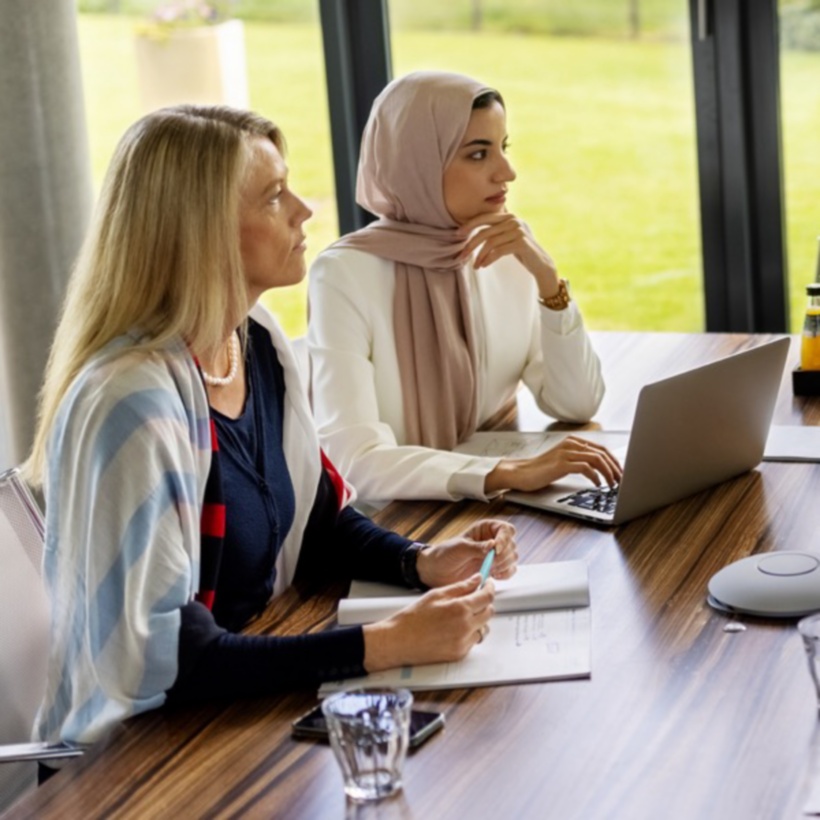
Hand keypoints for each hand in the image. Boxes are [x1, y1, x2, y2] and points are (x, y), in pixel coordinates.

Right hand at [363, 575, 494, 671]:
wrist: (399, 641)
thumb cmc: (413, 617)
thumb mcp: (436, 595)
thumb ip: (460, 586)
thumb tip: (477, 579)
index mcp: (460, 608)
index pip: (487, 596)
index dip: (489, 588)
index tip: (488, 584)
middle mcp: (465, 626)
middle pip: (489, 612)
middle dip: (484, 603)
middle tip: (474, 598)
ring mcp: (464, 642)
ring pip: (483, 627)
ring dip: (478, 619)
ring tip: (461, 615)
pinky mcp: (460, 654)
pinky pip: (473, 640)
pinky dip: (469, 633)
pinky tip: (454, 628)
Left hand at [416, 518, 517, 587]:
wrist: (437, 572)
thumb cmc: (445, 554)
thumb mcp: (460, 548)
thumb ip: (477, 547)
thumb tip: (493, 545)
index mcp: (485, 529)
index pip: (506, 529)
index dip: (504, 539)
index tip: (496, 550)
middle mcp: (493, 540)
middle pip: (511, 544)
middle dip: (503, 555)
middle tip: (490, 562)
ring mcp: (495, 555)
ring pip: (513, 557)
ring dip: (504, 565)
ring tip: (489, 568)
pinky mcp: (495, 568)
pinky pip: (510, 570)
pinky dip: (506, 574)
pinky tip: (495, 575)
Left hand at [457, 212, 560, 299]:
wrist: (540, 263)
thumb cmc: (521, 251)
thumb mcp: (507, 237)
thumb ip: (495, 231)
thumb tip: (471, 234)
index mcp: (508, 216)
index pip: (484, 218)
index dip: (469, 225)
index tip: (457, 234)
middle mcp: (513, 220)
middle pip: (485, 231)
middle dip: (471, 244)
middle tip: (461, 255)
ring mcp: (518, 230)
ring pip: (490, 243)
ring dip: (479, 256)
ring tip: (475, 266)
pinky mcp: (521, 242)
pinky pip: (498, 251)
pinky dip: (489, 259)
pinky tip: (483, 265)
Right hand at [484, 435, 622, 494]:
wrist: (520, 473)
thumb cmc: (541, 470)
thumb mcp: (563, 461)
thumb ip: (578, 460)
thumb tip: (599, 469)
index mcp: (573, 441)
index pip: (601, 449)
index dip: (614, 461)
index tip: (621, 473)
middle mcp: (571, 444)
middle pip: (602, 453)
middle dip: (615, 467)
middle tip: (621, 480)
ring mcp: (566, 453)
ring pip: (597, 459)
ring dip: (608, 473)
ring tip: (613, 484)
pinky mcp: (561, 464)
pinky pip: (585, 468)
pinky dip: (595, 477)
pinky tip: (597, 484)